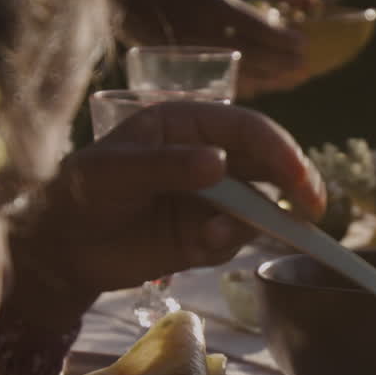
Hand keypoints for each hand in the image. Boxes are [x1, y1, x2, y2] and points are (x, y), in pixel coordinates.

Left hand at [9, 101, 324, 326]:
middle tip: (312, 211)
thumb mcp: (116, 172)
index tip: (300, 180)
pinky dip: (224, 245)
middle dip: (295, 186)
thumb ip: (167, 166)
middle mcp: (210, 158)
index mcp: (189, 126)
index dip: (281, 151)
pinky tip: (196, 249)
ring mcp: (212, 198)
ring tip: (209, 237)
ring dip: (249, 224)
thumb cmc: (83, 193)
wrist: (63, 248)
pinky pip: (235, 240)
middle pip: (270, 165)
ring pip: (259, 208)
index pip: (249, 130)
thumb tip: (220, 163)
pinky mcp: (207, 235)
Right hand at [121, 0, 317, 98]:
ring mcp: (185, 48)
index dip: (284, 39)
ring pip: (233, 70)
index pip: (258, 28)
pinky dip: (238, 83)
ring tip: (289, 79)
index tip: (304, 43)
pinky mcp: (170, 60)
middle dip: (281, 62)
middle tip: (304, 66)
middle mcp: (199, 29)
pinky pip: (210, 79)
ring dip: (266, 77)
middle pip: (252, 54)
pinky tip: (257, 85)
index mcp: (211, 3)